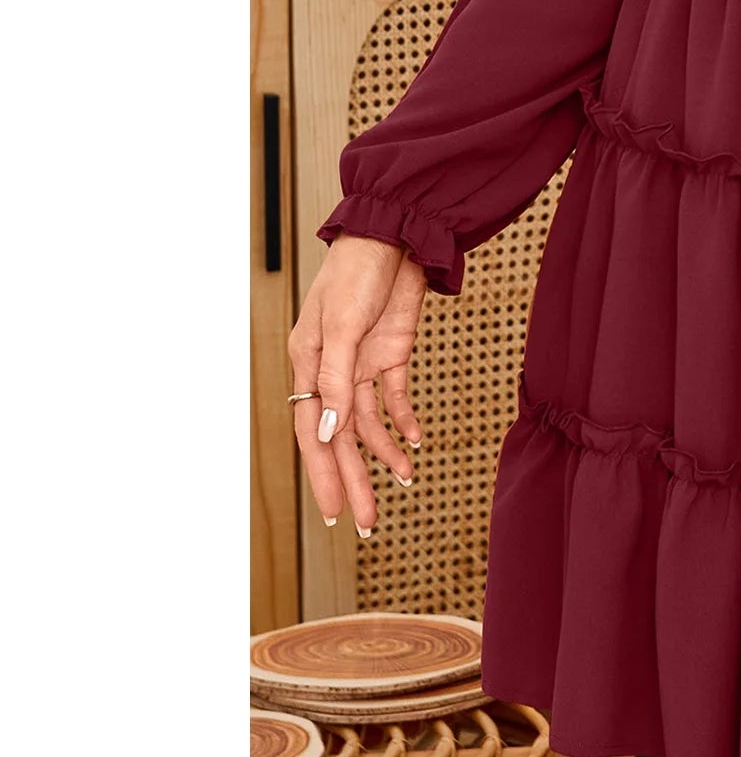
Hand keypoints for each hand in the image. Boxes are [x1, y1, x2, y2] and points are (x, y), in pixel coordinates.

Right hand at [289, 236, 428, 534]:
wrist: (395, 233)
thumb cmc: (357, 271)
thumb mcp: (343, 324)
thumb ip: (335, 377)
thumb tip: (326, 430)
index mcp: (308, 364)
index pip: (311, 433)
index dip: (322, 474)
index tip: (335, 513)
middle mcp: (332, 369)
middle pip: (340, 437)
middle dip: (354, 480)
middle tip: (367, 524)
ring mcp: (362, 362)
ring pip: (369, 423)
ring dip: (384, 455)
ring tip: (404, 484)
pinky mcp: (392, 351)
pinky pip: (395, 397)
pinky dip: (404, 421)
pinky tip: (416, 443)